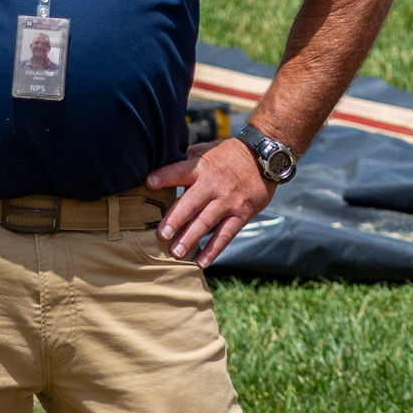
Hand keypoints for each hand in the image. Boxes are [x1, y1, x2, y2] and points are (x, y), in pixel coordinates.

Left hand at [149, 136, 274, 263]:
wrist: (264, 157)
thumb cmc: (229, 154)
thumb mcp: (207, 150)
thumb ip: (186, 160)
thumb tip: (160, 165)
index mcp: (202, 167)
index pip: (180, 170)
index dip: (164, 176)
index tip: (148, 183)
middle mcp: (213, 184)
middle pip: (191, 202)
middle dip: (176, 219)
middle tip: (161, 234)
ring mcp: (228, 201)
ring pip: (207, 222)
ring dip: (191, 238)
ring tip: (176, 253)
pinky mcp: (241, 214)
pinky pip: (226, 234)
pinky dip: (213, 250)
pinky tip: (201, 262)